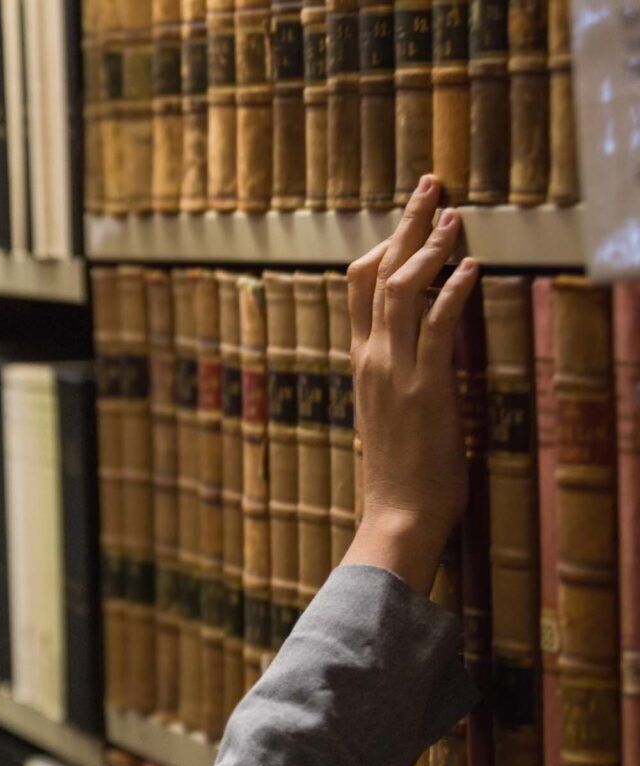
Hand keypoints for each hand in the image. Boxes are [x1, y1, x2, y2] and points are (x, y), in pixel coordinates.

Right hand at [340, 174, 479, 595]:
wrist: (397, 515)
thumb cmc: (400, 474)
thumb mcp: (390, 414)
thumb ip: (398, 378)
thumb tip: (420, 353)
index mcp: (362, 364)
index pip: (358, 289)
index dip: (383, 246)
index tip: (410, 220)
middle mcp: (371, 360)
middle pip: (376, 275)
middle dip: (405, 225)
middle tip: (430, 184)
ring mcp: (394, 372)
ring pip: (401, 291)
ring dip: (429, 247)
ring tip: (454, 213)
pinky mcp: (424, 388)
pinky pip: (435, 327)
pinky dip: (452, 291)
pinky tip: (472, 266)